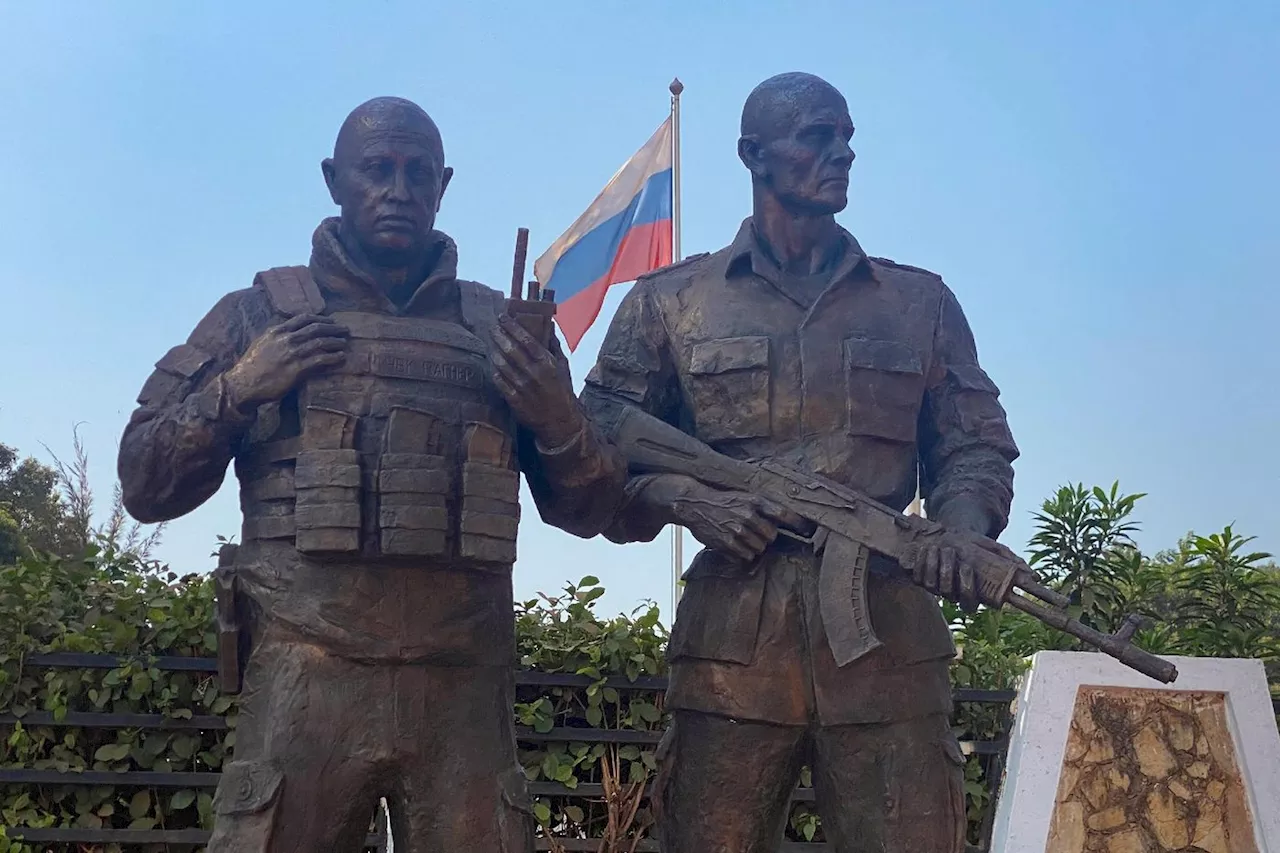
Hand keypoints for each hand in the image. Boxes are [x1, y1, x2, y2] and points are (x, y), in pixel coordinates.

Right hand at [223, 314, 348, 408]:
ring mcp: (293, 353)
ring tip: (344, 343)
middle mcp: (286, 339)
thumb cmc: (251, 366)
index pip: (304, 318)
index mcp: (277, 331)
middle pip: (316, 328)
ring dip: (336, 342)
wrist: (243, 384)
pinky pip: (321, 360)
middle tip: (344, 330)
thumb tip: (290, 331)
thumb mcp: (262, 343)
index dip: (321, 318)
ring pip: (321, 342)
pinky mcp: (297, 369)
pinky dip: (333, 357)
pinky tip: (340, 357)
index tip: (331, 320)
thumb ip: (277, 336)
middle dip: (333, 327)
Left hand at [489, 314, 580, 445]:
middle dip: (499, 336)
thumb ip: (554, 345)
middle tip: (493, 327)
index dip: (512, 327)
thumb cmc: (562, 390)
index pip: (526, 340)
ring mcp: (522, 388)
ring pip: (502, 364)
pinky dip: (495, 371)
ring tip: (491, 343)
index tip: (503, 317)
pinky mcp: (514, 400)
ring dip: (495, 351)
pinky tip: (494, 364)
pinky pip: (500, 381)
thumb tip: (548, 324)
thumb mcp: (563, 366)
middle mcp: (534, 374)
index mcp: (547, 363)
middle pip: (511, 350)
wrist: (560, 421)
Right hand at [664, 476, 814, 562]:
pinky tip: (734, 544)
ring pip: (760, 548)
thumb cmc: (722, 500)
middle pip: (772, 536)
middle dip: (766, 537)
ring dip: (754, 546)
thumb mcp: (744, 497)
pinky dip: (743, 554)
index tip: (808, 531)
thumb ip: (763, 508)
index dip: (798, 524)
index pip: (784, 514)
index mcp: (755, 501)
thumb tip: (786, 522)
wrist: (694, 503)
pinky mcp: (727, 543)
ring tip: (741, 537)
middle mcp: (749, 515)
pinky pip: (746, 556)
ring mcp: (738, 530)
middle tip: (755, 532)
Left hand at [900, 531, 1018, 611]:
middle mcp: (954, 594)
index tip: (968, 567)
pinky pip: (918, 577)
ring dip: (935, 564)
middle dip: (950, 571)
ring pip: (933, 585)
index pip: (971, 604)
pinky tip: (926, 549)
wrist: (952, 534)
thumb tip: (1035, 577)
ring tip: (939, 546)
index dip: (969, 591)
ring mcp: (936, 587)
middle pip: (950, 593)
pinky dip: (921, 562)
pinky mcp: (920, 579)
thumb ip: (1013, 562)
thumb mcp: (995, 550)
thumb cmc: (976, 546)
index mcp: (972, 592)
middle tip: (952, 551)